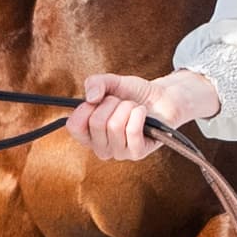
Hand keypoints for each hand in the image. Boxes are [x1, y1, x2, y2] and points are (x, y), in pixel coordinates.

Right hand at [66, 68, 219, 161]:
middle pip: (96, 123)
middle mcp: (101, 147)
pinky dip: (138, 115)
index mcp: (89, 133)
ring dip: (127, 108)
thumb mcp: (112, 83)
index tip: (96, 99)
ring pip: (115, 126)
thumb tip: (91, 98)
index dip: (84, 109)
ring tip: (133, 107)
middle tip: (121, 102)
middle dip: (112, 103)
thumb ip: (96, 83)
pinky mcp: (137, 153)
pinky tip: (143, 113)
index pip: (74, 127)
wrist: (162, 98)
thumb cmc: (134, 94)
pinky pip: (132, 131)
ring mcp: (119, 152)